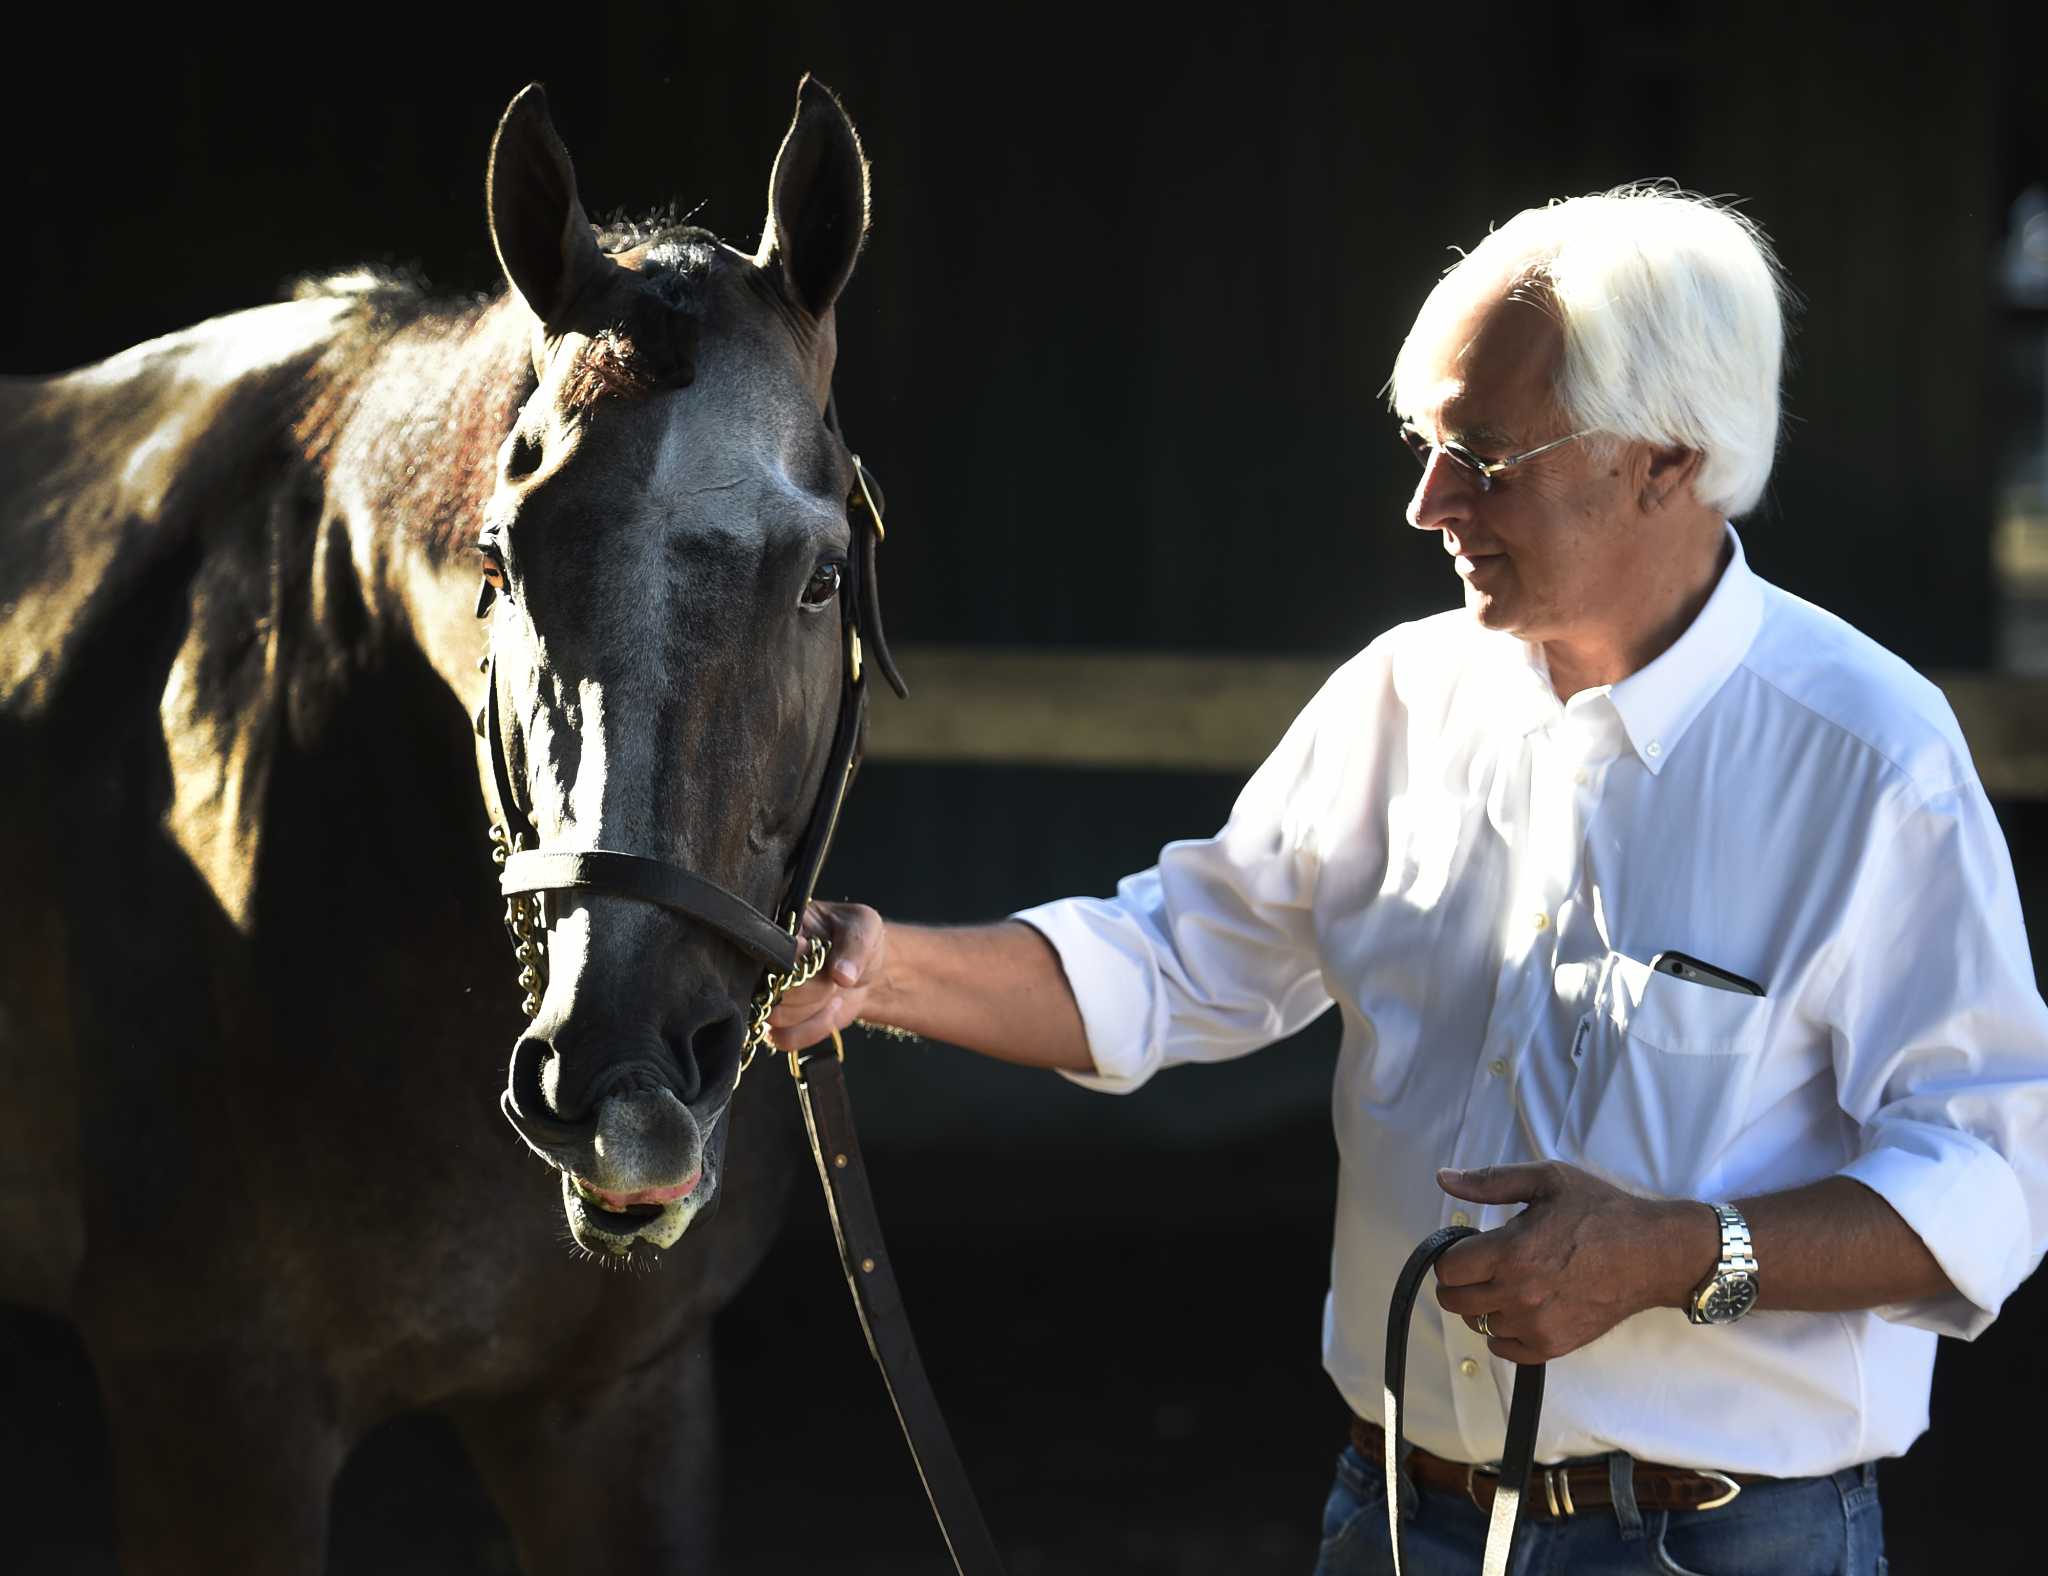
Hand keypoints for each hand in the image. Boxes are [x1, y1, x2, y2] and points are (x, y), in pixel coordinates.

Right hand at [765, 900, 886, 1051]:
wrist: (864, 970)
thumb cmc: (858, 939)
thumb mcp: (864, 927)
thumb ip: (855, 944)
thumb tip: (841, 974)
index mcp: (777, 929)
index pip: (768, 949)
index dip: (795, 959)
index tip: (814, 952)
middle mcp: (764, 963)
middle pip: (772, 987)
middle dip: (814, 987)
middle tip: (833, 973)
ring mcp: (767, 995)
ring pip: (776, 1015)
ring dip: (814, 1007)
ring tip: (833, 987)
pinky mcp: (777, 1022)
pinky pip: (783, 1038)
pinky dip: (813, 1029)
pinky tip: (833, 1008)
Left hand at [1430, 1161, 1711, 1363]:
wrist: (1652, 1254)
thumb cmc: (1599, 1211)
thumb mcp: (1547, 1180)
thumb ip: (1490, 1181)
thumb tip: (1444, 1178)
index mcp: (1510, 1252)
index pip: (1448, 1268)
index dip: (1452, 1255)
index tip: (1469, 1246)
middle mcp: (1518, 1294)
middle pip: (1455, 1301)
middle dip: (1460, 1281)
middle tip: (1482, 1266)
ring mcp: (1536, 1324)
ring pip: (1479, 1325)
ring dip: (1484, 1306)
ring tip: (1508, 1284)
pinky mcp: (1554, 1345)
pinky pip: (1505, 1350)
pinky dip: (1503, 1333)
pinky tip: (1519, 1310)